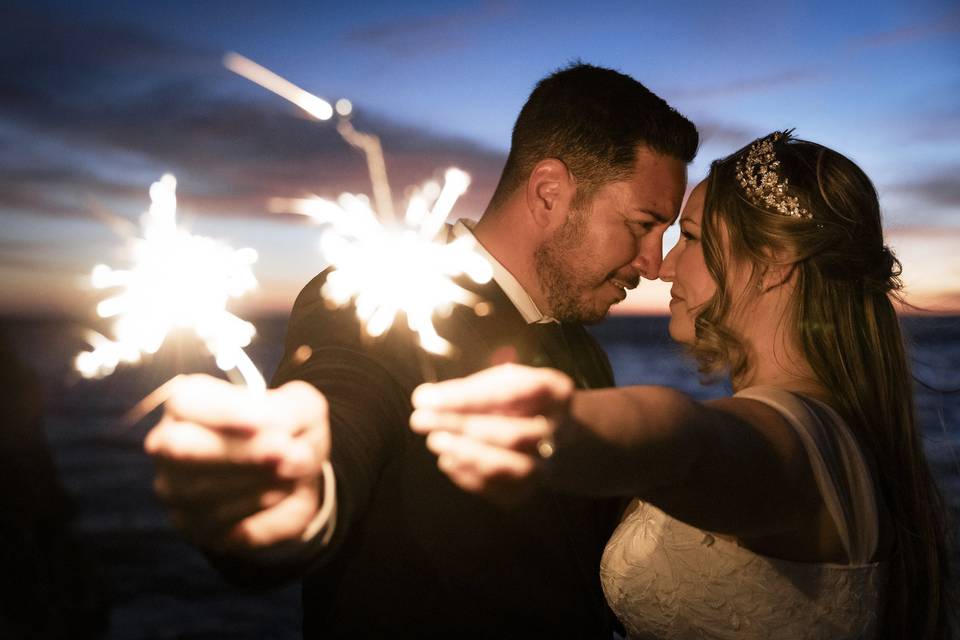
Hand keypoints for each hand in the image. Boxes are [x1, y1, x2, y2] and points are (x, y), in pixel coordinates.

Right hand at [145, 374, 330, 553]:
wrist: (289, 472)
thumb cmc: (287, 428)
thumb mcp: (300, 408)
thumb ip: (292, 417)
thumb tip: (282, 448)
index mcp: (188, 404)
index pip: (187, 402)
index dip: (224, 413)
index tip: (263, 422)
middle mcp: (168, 446)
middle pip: (181, 448)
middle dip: (235, 453)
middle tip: (281, 453)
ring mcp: (174, 490)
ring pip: (201, 492)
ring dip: (254, 482)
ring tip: (291, 471)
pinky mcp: (193, 527)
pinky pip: (221, 524)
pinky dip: (258, 509)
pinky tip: (281, 492)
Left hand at [410, 364, 572, 503]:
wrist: (557, 432)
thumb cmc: (520, 399)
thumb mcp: (504, 380)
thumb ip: (470, 387)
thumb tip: (426, 398)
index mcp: (555, 392)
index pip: (510, 394)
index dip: (465, 398)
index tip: (426, 398)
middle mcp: (559, 431)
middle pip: (511, 435)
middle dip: (460, 427)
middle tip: (421, 420)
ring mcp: (549, 465)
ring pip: (509, 468)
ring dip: (466, 455)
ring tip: (435, 440)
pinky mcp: (532, 491)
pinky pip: (499, 490)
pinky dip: (468, 476)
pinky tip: (448, 459)